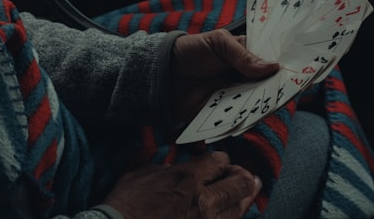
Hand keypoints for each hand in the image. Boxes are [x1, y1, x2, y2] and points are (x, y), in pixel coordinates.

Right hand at [102, 151, 260, 218]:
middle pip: (240, 183)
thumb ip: (168, 168)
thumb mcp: (143, 173)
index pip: (220, 161)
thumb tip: (179, 166)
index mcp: (187, 179)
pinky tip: (231, 212)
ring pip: (239, 209)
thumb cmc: (126, 204)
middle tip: (243, 176)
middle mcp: (203, 201)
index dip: (221, 160)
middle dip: (243, 176)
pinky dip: (230, 216)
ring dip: (243, 198)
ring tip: (247, 192)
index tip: (219, 162)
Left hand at [169, 29, 279, 122]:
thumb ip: (243, 55)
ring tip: (269, 102)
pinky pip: (240, 119)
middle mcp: (247, 78)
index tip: (304, 70)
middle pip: (271, 86)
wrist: (164, 74)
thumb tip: (273, 67)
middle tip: (288, 89)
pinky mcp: (226, 114)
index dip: (288, 66)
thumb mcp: (218, 43)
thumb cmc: (191, 51)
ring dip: (265, 104)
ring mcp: (238, 97)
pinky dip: (246, 119)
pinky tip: (249, 116)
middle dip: (280, 88)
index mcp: (248, 56)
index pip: (274, 61)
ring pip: (259, 104)